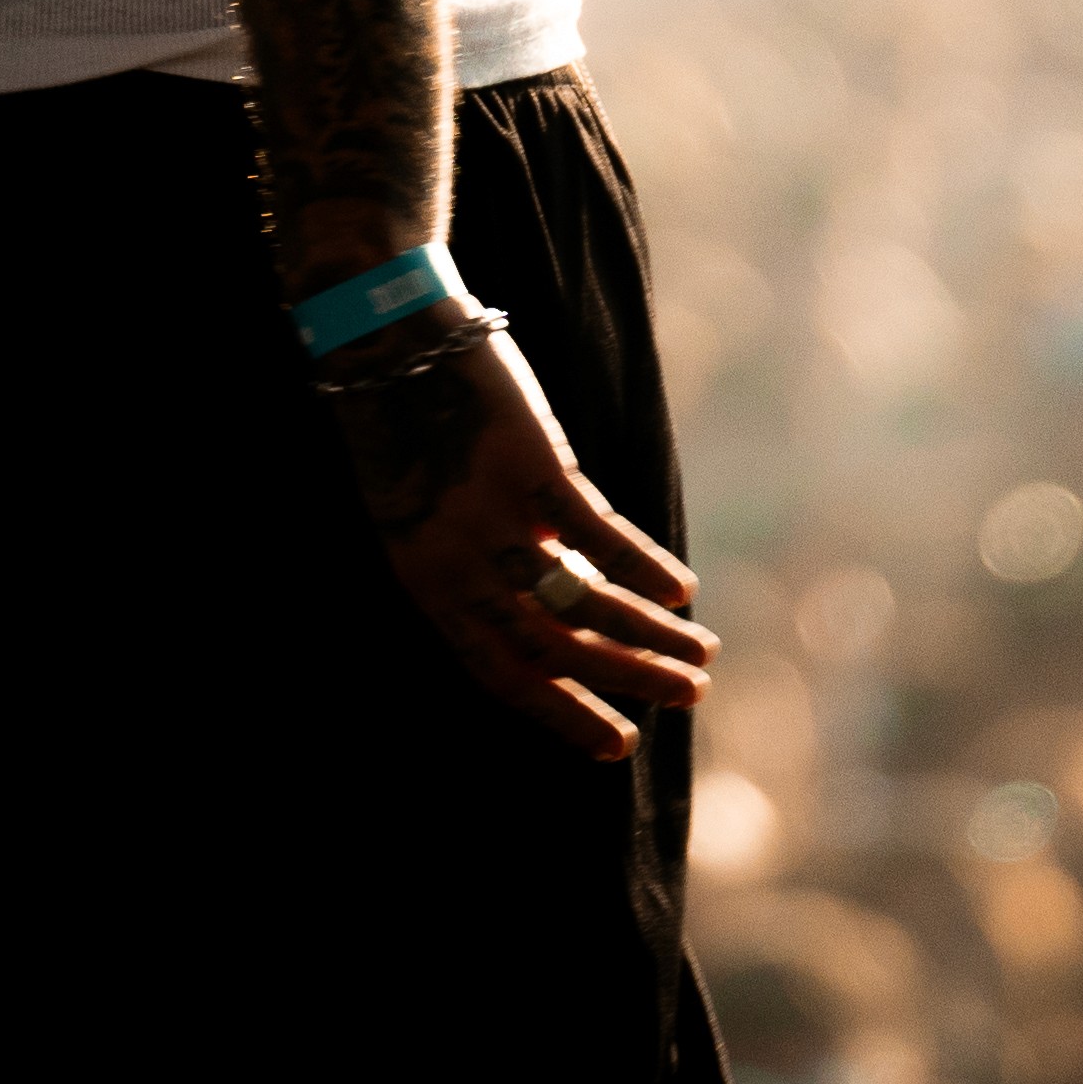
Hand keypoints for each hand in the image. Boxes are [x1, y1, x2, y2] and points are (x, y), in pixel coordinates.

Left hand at [315, 325, 712, 759]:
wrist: (381, 338)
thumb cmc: (402, 423)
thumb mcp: (421, 512)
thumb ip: (480, 561)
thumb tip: (558, 597)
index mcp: (424, 582)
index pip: (498, 671)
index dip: (562, 712)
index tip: (615, 745)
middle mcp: (456, 562)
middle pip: (551, 647)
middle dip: (626, 679)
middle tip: (688, 697)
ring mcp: (492, 515)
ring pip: (584, 600)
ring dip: (650, 634)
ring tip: (701, 654)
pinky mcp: (528, 465)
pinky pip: (598, 533)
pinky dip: (645, 567)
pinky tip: (682, 590)